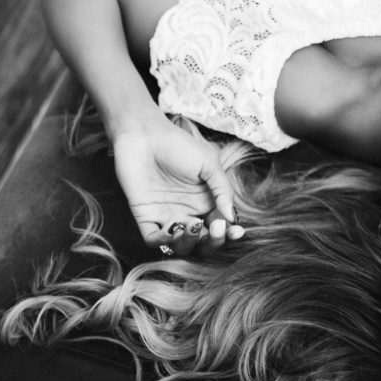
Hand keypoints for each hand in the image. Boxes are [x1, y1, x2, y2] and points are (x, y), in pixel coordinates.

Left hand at [112, 117, 241, 254]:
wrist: (144, 134)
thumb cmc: (178, 144)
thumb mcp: (209, 163)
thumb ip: (222, 190)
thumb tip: (231, 217)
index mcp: (206, 202)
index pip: (221, 226)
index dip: (229, 233)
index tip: (235, 230)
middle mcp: (188, 213)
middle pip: (204, 241)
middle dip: (213, 241)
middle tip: (216, 227)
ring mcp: (167, 216)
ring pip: (181, 245)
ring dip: (190, 243)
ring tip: (192, 225)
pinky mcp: (145, 217)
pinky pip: (155, 240)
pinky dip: (165, 241)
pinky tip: (173, 228)